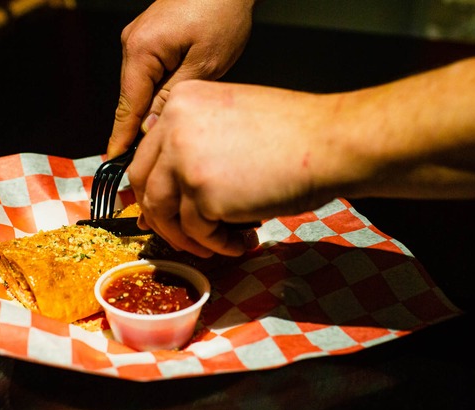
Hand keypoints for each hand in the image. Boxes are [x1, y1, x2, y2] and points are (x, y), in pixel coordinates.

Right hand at [107, 0, 254, 157]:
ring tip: (166, 133)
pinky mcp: (150, 35)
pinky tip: (172, 103)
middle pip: (132, 97)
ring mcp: (139, 37)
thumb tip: (148, 128)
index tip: (113, 160)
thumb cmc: (222, 12)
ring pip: (142, 86)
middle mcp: (132, 42)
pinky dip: (158, 90)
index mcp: (141, 50)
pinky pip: (149, 72)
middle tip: (150, 157)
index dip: (121, 137)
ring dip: (152, 108)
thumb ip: (172, 99)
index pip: (127, 106)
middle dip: (140, 126)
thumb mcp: (204, 65)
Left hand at [127, 80, 364, 256]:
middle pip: (144, 184)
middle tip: (184, 236)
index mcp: (181, 101)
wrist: (331, 142)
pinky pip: (197, 232)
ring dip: (188, 237)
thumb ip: (196, 140)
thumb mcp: (231, 118)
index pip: (147, 153)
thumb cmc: (295, 133)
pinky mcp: (202, 194)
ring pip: (163, 212)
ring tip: (220, 242)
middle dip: (162, 217)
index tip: (167, 209)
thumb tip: (172, 182)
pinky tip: (243, 239)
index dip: (154, 187)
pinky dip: (219, 244)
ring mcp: (184, 160)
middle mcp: (174, 125)